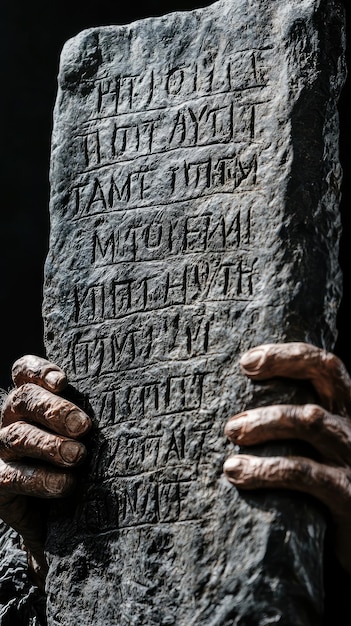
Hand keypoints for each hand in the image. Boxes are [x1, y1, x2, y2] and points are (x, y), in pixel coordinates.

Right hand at [0, 355, 90, 587]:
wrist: (58, 517)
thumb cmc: (80, 464)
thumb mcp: (87, 437)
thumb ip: (91, 420)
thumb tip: (129, 405)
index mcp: (32, 401)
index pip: (24, 372)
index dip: (39, 370)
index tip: (63, 382)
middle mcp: (13, 420)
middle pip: (23, 399)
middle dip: (54, 409)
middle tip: (83, 425)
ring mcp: (3, 451)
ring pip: (16, 436)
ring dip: (49, 445)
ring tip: (78, 456)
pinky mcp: (0, 484)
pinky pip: (13, 477)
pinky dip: (41, 479)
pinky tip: (66, 483)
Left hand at [223, 342, 350, 573]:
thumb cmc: (322, 487)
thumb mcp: (312, 450)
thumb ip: (288, 427)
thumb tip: (231, 409)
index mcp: (343, 411)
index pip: (325, 365)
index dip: (289, 355)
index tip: (246, 361)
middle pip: (326, 376)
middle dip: (280, 369)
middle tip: (240, 377)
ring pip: (310, 420)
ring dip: (264, 422)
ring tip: (231, 432)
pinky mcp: (346, 494)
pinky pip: (305, 473)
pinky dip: (267, 469)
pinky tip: (237, 472)